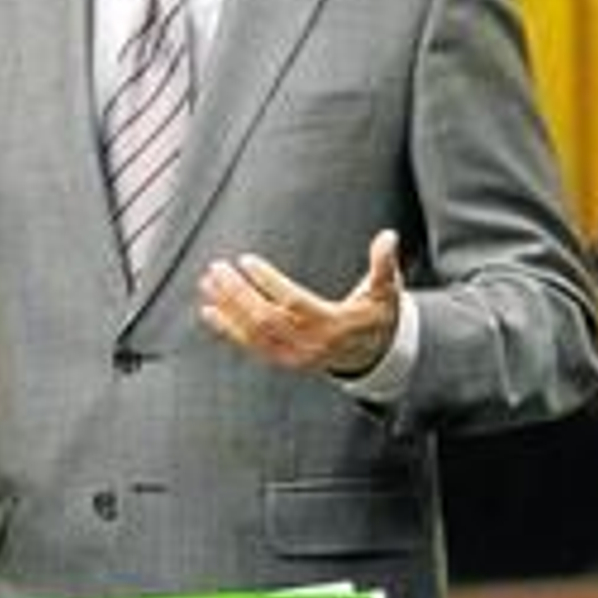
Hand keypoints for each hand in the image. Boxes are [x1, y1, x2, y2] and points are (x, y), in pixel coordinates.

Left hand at [199, 230, 402, 375]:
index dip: (268, 283)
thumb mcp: (386, 291)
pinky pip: (251, 346)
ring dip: (228, 309)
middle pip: (265, 319)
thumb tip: (388, 237)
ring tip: (209, 284)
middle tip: (217, 269)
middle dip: (237, 294)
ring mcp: (295, 355)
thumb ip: (385, 264)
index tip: (247, 261)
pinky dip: (228, 330)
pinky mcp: (283, 360)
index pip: (293, 303)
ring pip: (253, 334)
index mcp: (334, 324)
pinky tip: (210, 311)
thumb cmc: (377, 315)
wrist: (372, 353)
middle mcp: (310, 344)